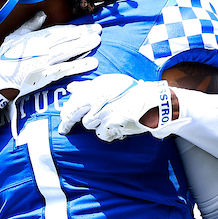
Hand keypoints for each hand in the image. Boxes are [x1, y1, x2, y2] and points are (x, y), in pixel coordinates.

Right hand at [0, 18, 100, 107]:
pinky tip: (92, 62)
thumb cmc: (4, 58)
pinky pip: (66, 69)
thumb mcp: (14, 37)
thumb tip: (42, 15)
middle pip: (67, 39)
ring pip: (69, 51)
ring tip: (97, 41)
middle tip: (98, 30)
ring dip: (84, 46)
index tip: (86, 26)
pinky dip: (79, 66)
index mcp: (35, 38)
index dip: (74, 28)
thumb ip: (30, 26)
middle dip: (84, 34)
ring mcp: (45, 62)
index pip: (59, 31)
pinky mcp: (46, 76)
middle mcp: (42, 48)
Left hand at [58, 74, 173, 140]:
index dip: (66, 110)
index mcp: (98, 85)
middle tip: (64, 129)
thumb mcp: (110, 84)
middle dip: (67, 122)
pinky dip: (107, 133)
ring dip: (95, 125)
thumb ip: (88, 86)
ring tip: (108, 121)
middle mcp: (99, 96)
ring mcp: (104, 110)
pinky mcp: (111, 123)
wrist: (154, 103)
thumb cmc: (131, 94)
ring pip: (88, 124)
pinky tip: (116, 128)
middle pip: (74, 113)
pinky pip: (101, 133)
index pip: (74, 99)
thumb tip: (71, 88)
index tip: (63, 117)